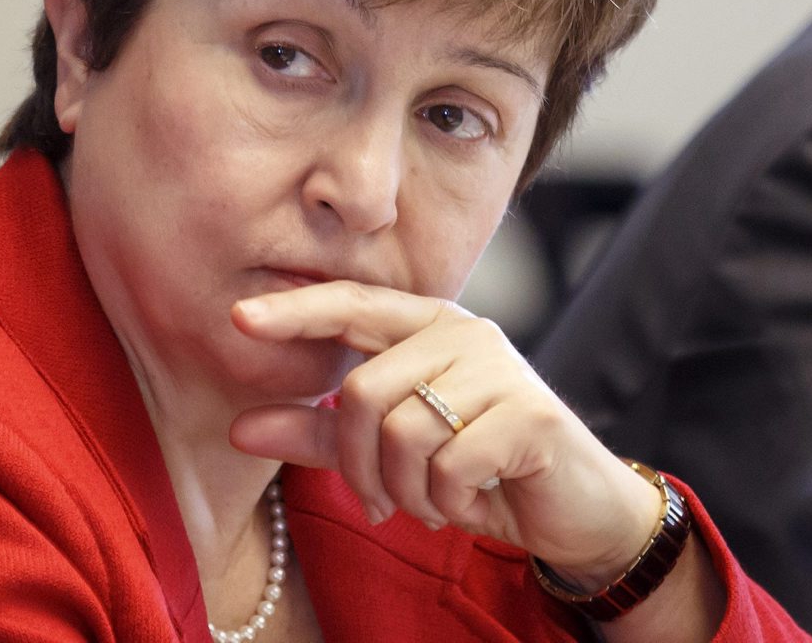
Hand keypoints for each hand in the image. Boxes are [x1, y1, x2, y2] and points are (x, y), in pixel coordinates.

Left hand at [228, 282, 660, 585]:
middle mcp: (463, 333)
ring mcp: (501, 368)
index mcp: (425, 326)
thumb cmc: (474, 468)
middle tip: (382, 502)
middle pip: (363, 391)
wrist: (574, 508)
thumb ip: (318, 433)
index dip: (295, 311)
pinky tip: (471, 500)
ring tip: (434, 499)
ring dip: (407, 490)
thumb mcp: (386, 451)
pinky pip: (449, 464)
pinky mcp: (530, 414)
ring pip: (404, 432)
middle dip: (359, 466)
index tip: (239, 318)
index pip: (350, 304)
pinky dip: (448, 500)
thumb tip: (237, 428)